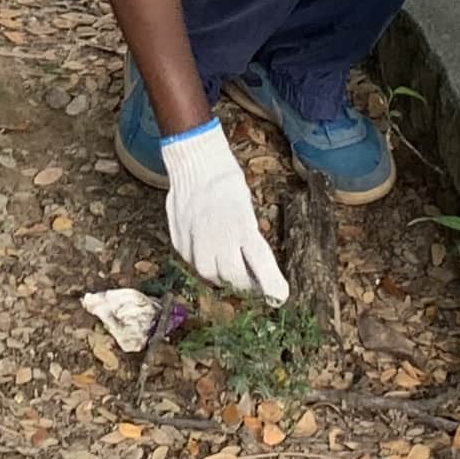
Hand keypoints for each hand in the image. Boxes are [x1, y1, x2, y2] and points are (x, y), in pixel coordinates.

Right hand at [161, 118, 287, 305]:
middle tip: (256, 285)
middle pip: (234, 276)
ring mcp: (195, 238)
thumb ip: (248, 235)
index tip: (280, 297)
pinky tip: (211, 256)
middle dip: (247, 285)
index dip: (271, 283)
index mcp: (240, 224)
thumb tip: (257, 264)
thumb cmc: (225, 180)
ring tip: (233, 273)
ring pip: (210, 274)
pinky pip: (192, 263)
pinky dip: (204, 264)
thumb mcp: (245, 205)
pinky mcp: (179, 239)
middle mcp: (217, 235)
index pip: (260, 261)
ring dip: (224, 278)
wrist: (194, 162)